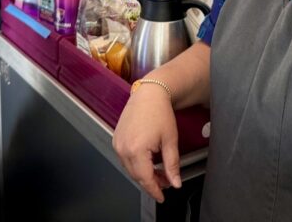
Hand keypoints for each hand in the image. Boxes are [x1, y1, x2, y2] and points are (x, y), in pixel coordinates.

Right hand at [113, 84, 180, 201]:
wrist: (149, 93)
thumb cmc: (160, 112)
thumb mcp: (170, 140)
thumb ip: (172, 165)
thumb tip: (175, 182)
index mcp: (136, 150)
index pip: (145, 178)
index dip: (154, 190)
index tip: (162, 197)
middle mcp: (123, 148)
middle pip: (136, 175)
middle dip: (151, 182)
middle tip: (165, 182)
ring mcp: (118, 143)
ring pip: (130, 168)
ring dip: (144, 173)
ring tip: (159, 171)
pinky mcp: (116, 139)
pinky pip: (125, 158)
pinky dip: (136, 163)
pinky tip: (148, 161)